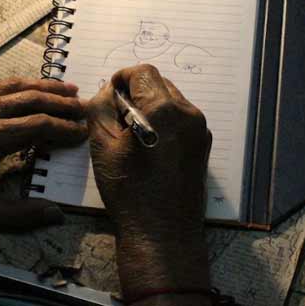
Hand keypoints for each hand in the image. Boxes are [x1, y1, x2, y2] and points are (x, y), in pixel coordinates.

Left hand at [0, 78, 85, 230]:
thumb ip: (17, 214)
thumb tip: (54, 214)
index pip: (38, 126)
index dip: (64, 129)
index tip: (82, 133)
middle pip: (32, 99)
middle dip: (62, 102)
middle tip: (85, 106)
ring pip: (17, 86)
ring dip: (46, 86)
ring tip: (70, 88)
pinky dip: (22, 84)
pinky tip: (34, 88)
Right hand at [87, 64, 211, 295]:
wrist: (162, 233)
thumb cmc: (129, 191)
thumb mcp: (103, 146)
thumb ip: (101, 108)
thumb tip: (108, 92)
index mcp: (163, 110)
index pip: (142, 72)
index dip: (122, 78)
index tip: (110, 96)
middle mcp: (188, 113)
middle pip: (159, 83)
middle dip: (136, 92)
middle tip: (118, 117)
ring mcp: (199, 129)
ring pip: (172, 99)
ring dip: (151, 106)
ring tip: (133, 134)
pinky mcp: (203, 145)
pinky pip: (182, 118)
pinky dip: (164, 121)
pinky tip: (150, 146)